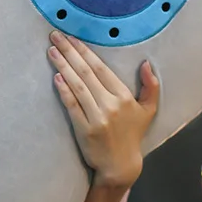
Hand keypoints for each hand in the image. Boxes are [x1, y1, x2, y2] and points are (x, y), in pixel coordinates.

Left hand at [48, 30, 159, 186]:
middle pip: (86, 72)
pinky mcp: (84, 129)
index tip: (72, 38)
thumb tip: (145, 63)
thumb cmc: (132, 135)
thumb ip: (150, 86)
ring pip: (77, 86)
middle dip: (69, 52)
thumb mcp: (148, 110)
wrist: (120, 165)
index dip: (85, 52)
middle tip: (55, 36)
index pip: (100, 68)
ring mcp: (96, 117)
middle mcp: (110, 104)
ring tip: (51, 51)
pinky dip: (64, 90)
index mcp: (124, 96)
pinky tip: (56, 77)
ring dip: (62, 66)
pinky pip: (72, 105)